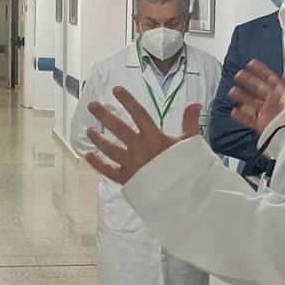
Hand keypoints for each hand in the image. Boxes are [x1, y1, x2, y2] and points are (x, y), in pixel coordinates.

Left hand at [84, 87, 201, 185]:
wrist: (182, 194)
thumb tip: (195, 103)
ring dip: (98, 138)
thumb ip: (190, 122)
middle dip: (104, 115)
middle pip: (118, 128)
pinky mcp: (126, 179)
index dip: (127, 100)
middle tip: (92, 105)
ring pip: (109, 148)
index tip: (116, 90)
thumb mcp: (190, 143)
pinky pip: (108, 170)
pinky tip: (88, 155)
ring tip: (88, 130)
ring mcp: (130, 163)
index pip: (139, 114)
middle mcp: (139, 147)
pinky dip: (97, 163)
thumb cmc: (186, 168)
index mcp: (154, 137)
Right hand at [229, 60, 284, 133]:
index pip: (270, 79)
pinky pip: (250, 120)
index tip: (251, 63)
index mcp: (282, 94)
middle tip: (238, 75)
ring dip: (242, 97)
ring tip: (232, 91)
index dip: (261, 70)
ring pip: (252, 103)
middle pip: (258, 89)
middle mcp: (273, 102)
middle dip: (248, 81)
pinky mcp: (263, 125)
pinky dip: (241, 116)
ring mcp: (267, 114)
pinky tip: (234, 111)